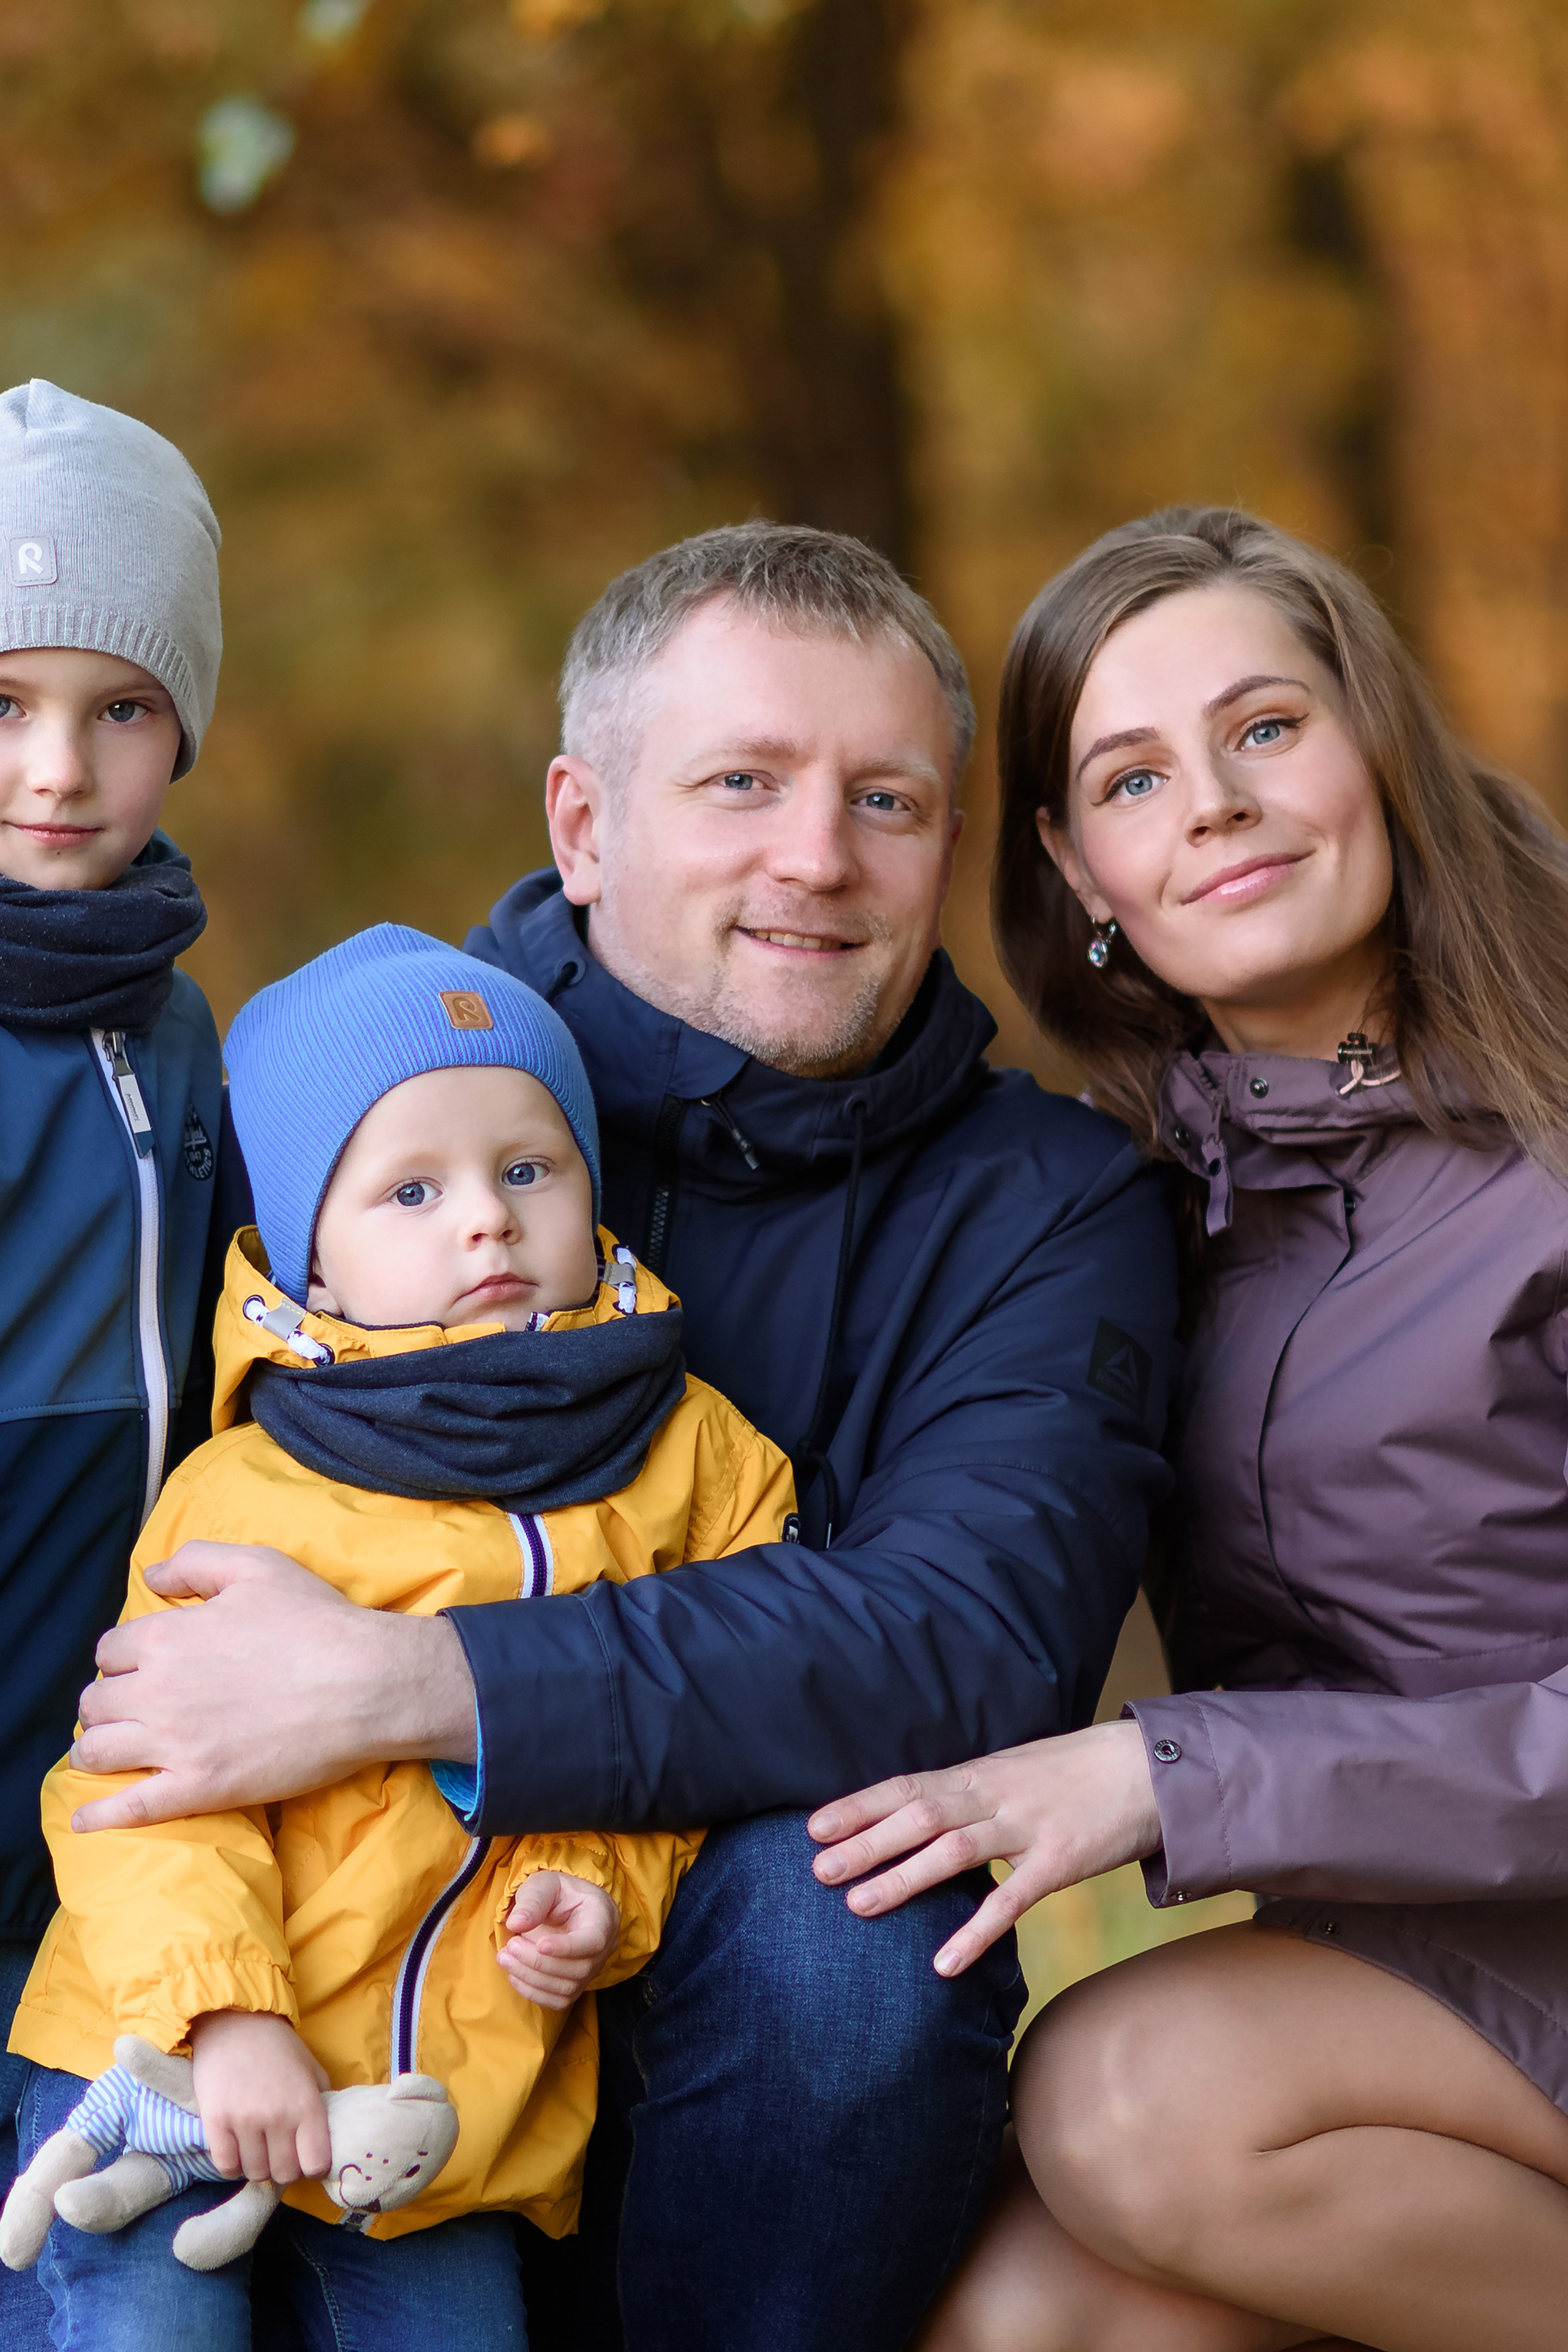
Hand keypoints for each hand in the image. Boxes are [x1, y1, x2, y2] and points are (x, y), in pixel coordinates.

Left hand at [69, 1541, 476, 1832]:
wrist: (365, 1683)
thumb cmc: (316, 1621)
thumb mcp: (257, 1566)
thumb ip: (195, 1562)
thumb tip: (150, 1577)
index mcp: (165, 1637)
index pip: (110, 1650)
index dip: (124, 1657)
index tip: (142, 1665)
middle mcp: (157, 1691)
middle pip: (95, 1702)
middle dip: (105, 1703)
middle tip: (129, 1708)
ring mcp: (175, 1745)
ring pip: (98, 1753)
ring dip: (96, 1749)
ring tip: (110, 1750)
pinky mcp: (198, 1788)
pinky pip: (129, 1809)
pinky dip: (98, 1816)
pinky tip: (84, 1820)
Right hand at [188, 2009, 330, 2184]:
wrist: (234, 2023)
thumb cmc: (278, 2046)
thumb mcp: (311, 2069)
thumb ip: (322, 2103)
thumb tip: (328, 2138)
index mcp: (307, 2104)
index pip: (316, 2164)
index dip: (312, 2166)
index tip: (305, 2157)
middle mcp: (278, 2117)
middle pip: (283, 2174)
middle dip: (284, 2168)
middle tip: (279, 2153)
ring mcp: (245, 2121)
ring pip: (255, 2173)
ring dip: (257, 2166)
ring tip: (258, 2147)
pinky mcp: (215, 2123)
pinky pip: (226, 2167)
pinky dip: (233, 2165)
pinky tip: (237, 2149)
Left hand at [498, 1871, 619, 2010]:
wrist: (562, 1906)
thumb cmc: (557, 1892)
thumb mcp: (545, 1884)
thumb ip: (533, 1901)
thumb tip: (516, 1923)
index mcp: (603, 1918)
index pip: (594, 1941)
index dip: (567, 1948)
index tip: (540, 1944)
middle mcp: (604, 1949)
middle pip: (578, 1968)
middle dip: (539, 1962)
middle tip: (511, 1946)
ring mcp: (592, 1971)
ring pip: (568, 1988)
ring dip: (532, 1977)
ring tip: (505, 1958)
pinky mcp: (576, 1985)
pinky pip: (559, 2001)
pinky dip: (534, 1992)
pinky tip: (515, 1975)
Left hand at [807, 1720, 1161, 1977]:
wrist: (1147, 1768)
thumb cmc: (1074, 1772)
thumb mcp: (1014, 1771)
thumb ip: (970, 1793)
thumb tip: (919, 1814)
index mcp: (980, 1773)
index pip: (908, 1786)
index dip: (860, 1806)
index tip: (814, 1826)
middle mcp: (996, 1796)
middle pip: (920, 1816)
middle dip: (866, 1842)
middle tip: (816, 1870)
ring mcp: (1028, 1828)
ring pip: (954, 1851)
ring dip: (903, 1878)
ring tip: (858, 1905)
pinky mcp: (1061, 1863)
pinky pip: (1011, 1900)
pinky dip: (974, 1932)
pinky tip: (943, 1963)